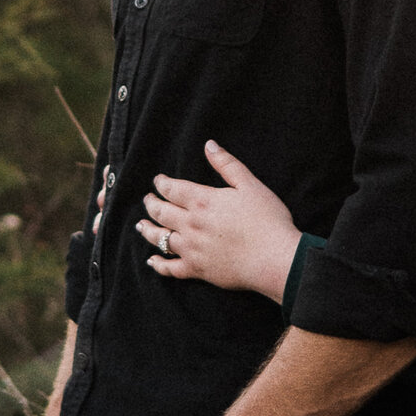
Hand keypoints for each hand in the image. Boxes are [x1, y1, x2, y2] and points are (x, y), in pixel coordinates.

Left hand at [137, 141, 300, 299]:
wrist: (274, 258)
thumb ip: (227, 164)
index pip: (173, 189)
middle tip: (147, 200)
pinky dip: (159, 264)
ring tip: (140, 225)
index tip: (158, 180)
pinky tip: (152, 261)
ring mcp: (191, 249)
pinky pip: (171, 269)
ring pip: (160, 238)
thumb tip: (209, 145)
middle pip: (161, 212)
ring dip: (147, 230)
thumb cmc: (267, 220)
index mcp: (203, 201)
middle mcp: (191, 224)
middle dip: (151, 204)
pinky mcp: (197, 270)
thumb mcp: (250, 185)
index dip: (162, 183)